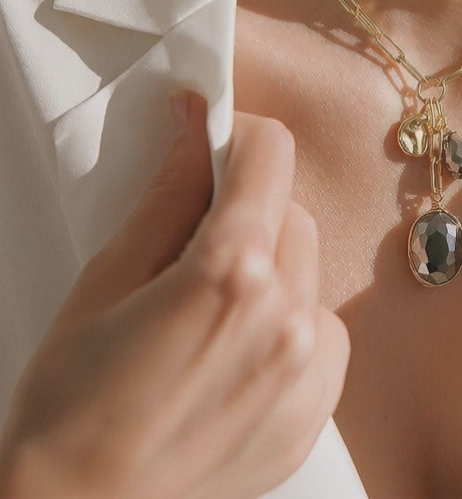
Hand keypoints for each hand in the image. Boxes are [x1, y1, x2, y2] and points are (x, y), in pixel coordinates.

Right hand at [0, 94, 350, 498]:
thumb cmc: (72, 400)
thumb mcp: (108, 276)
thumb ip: (169, 191)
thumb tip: (195, 118)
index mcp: (232, 270)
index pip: (271, 153)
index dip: (237, 139)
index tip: (210, 151)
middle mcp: (286, 316)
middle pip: (290, 210)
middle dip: (248, 208)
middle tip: (191, 244)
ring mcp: (306, 371)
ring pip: (307, 267)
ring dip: (269, 266)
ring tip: (209, 307)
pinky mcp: (313, 413)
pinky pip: (320, 330)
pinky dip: (287, 323)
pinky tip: (235, 349)